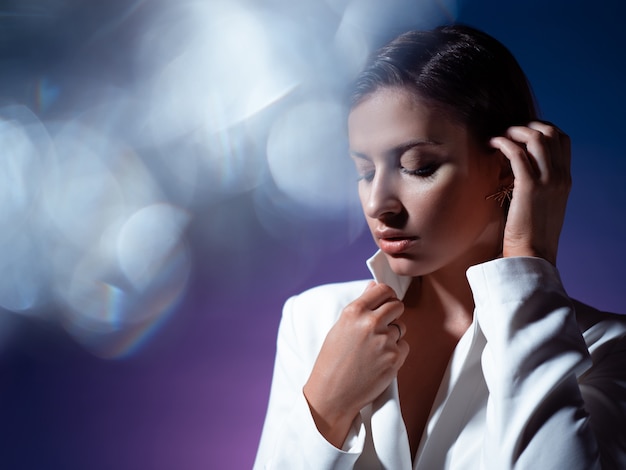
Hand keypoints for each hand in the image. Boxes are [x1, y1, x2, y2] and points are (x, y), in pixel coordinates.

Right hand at [303, 281, 408, 447]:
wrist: (332, 393)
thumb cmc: (332, 360)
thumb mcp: (340, 327)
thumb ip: (360, 306)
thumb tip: (374, 286)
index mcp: (354, 311)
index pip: (382, 290)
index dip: (386, 296)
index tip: (385, 302)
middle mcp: (370, 323)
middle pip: (397, 306)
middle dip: (393, 313)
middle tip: (382, 326)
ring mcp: (384, 341)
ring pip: (401, 328)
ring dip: (392, 335)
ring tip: (373, 349)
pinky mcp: (394, 358)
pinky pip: (404, 346)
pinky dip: (396, 352)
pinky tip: (379, 360)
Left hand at [490, 121, 570, 264]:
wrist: (534, 254)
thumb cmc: (532, 234)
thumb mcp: (544, 205)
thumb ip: (540, 185)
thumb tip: (522, 169)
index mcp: (565, 180)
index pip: (562, 141)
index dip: (542, 129)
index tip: (523, 132)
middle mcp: (560, 177)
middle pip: (551, 134)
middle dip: (528, 126)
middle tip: (509, 131)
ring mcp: (547, 181)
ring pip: (537, 139)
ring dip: (515, 131)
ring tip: (500, 136)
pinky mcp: (529, 187)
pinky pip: (518, 153)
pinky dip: (504, 143)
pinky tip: (493, 144)